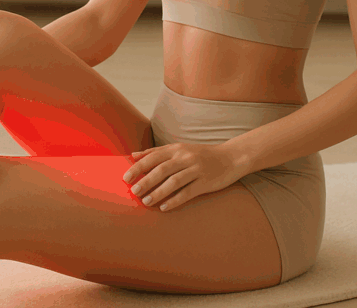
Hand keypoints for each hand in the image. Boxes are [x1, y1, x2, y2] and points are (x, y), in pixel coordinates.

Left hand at [121, 142, 239, 211]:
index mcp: (176, 149)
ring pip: (173, 181)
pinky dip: (174, 200)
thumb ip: (156, 152)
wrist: (231, 157)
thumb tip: (133, 156)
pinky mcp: (205, 182)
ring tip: (146, 201)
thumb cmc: (201, 154)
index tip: (125, 178)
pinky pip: (187, 192)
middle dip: (145, 181)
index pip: (153, 157)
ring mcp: (196, 169)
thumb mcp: (179, 149)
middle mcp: (185, 157)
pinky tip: (164, 207)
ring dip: (158, 192)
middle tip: (133, 192)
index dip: (138, 167)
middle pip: (161, 169)